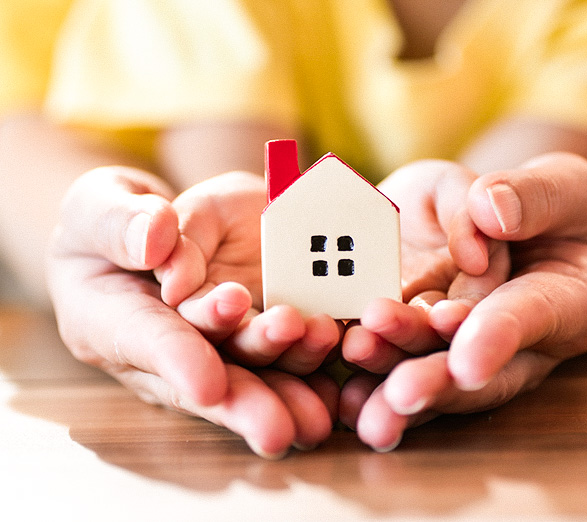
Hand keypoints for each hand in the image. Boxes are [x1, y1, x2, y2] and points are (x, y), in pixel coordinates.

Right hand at [47, 166, 336, 456]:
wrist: (149, 232)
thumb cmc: (111, 222)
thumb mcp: (98, 207)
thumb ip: (119, 222)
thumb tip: (157, 242)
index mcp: (112, 321)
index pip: (146, 341)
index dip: (178, 362)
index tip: (208, 385)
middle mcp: (168, 349)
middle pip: (207, 380)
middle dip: (246, 402)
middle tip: (278, 429)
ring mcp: (215, 345)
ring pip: (253, 370)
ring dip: (288, 380)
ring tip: (320, 382)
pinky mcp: (251, 333)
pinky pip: (284, 357)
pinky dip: (311, 372)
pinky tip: (336, 389)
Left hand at [342, 153, 586, 450]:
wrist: (515, 225)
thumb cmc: (548, 207)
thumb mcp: (561, 186)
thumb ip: (533, 196)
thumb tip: (490, 213)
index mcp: (566, 303)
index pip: (531, 319)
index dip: (497, 338)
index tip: (468, 362)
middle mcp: (512, 341)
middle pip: (473, 369)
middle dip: (434, 379)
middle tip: (401, 392)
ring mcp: (460, 342)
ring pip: (428, 368)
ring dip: (390, 373)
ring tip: (355, 362)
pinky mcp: (420, 333)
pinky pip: (395, 358)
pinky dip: (368, 374)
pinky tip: (339, 389)